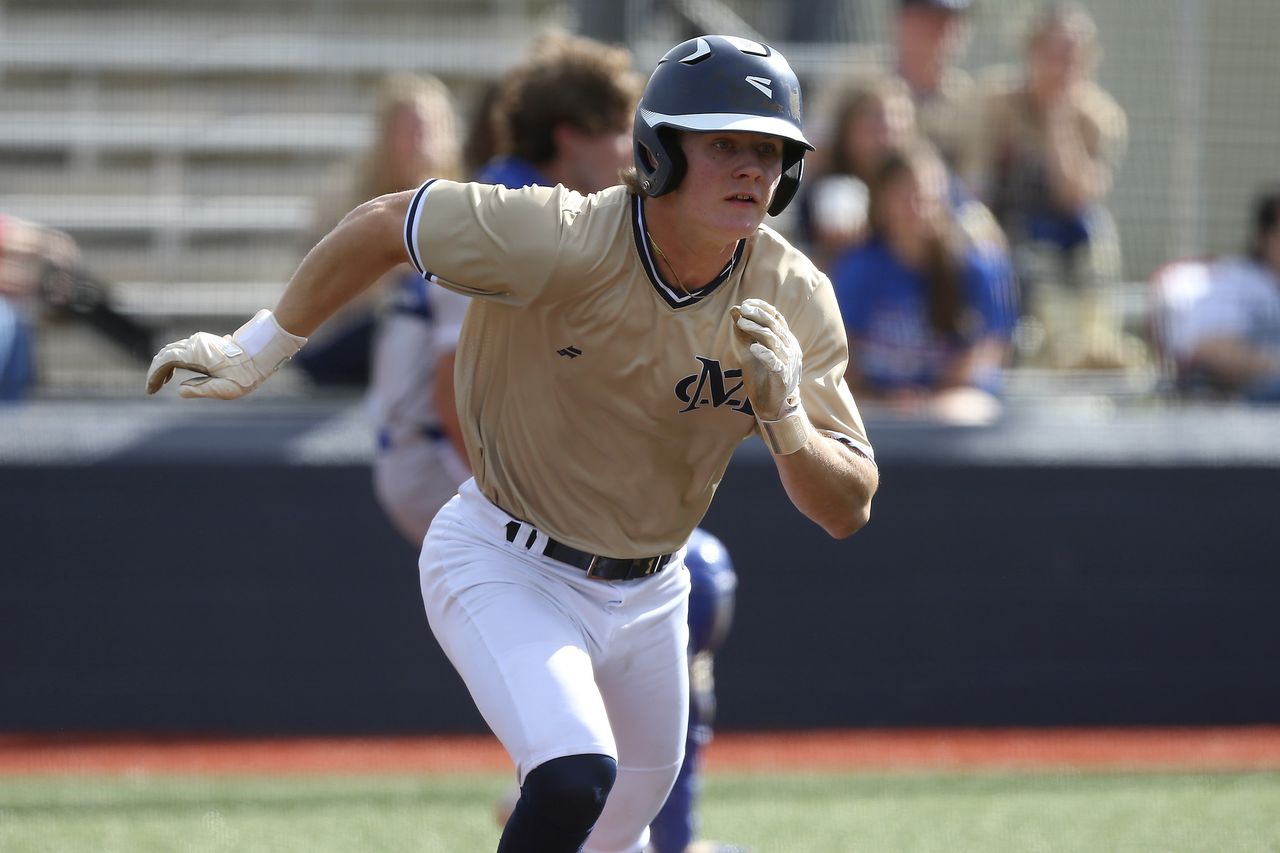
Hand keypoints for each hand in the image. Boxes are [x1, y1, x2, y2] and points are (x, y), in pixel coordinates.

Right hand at [145, 308, 306, 398]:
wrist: (261, 355)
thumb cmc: (246, 374)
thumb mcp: (226, 389)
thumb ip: (201, 390)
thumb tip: (180, 391)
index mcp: (197, 353)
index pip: (165, 360)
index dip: (154, 375)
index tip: (150, 390)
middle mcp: (195, 343)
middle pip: (165, 354)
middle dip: (155, 372)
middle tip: (151, 390)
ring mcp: (199, 341)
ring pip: (172, 351)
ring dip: (163, 367)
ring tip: (159, 384)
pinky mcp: (204, 343)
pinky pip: (181, 351)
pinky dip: (172, 362)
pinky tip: (172, 375)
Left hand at [729, 298, 801, 420]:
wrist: (771, 404)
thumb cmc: (762, 375)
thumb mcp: (750, 351)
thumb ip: (744, 333)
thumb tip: (734, 310)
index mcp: (785, 340)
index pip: (777, 318)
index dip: (763, 308)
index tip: (747, 302)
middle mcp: (789, 349)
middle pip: (775, 326)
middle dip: (759, 315)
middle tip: (743, 309)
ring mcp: (787, 363)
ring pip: (774, 341)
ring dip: (757, 330)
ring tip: (742, 324)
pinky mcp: (782, 378)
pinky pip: (775, 364)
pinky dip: (765, 355)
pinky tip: (753, 348)